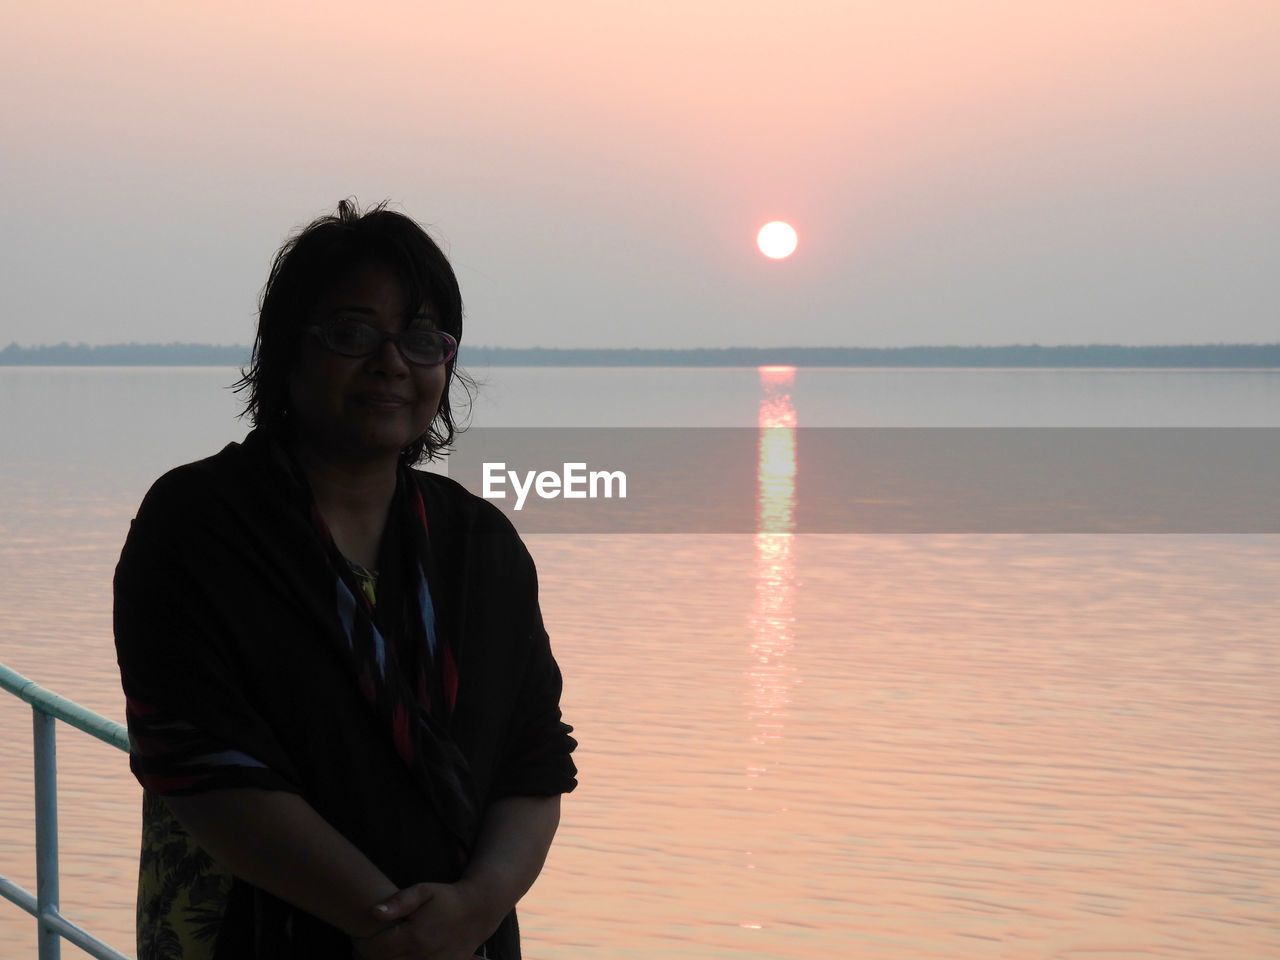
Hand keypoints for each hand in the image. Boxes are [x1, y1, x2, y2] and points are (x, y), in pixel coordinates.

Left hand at [352, 882, 494, 959]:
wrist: (477, 911)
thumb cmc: (447, 898)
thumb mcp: (424, 891)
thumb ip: (399, 901)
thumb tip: (374, 912)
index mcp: (414, 936)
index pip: (374, 949)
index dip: (361, 943)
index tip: (358, 935)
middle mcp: (421, 956)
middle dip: (367, 955)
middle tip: (364, 944)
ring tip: (379, 951)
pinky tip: (396, 955)